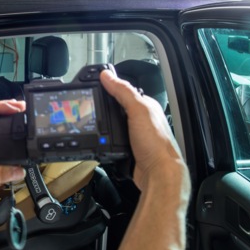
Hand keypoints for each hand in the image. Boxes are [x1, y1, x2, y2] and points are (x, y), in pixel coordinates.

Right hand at [99, 69, 185, 190]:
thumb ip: (123, 92)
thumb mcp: (138, 111)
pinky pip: (113, 141)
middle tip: (91, 108)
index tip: (95, 86)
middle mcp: (142, 120)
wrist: (158, 173)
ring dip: (105, 127)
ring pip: (114, 126)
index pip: (124, 91)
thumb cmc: (156, 143)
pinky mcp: (129, 149)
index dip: (110, 88)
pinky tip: (103, 141)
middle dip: (105, 110)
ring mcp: (136, 135)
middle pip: (117, 109)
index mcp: (146, 106)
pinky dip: (107, 141)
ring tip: (95, 125)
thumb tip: (107, 76)